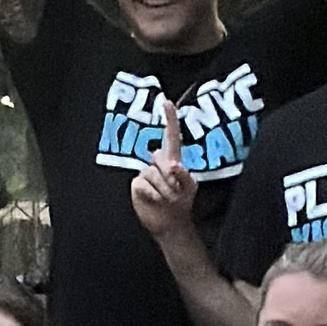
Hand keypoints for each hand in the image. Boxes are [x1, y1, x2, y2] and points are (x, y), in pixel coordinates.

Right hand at [128, 100, 199, 245]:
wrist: (169, 223)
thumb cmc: (182, 202)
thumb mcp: (190, 188)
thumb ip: (184, 175)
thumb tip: (172, 165)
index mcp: (172, 160)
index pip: (170, 136)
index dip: (169, 119)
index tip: (167, 102)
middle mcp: (157, 163)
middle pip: (161, 160)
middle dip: (170, 178)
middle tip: (175, 193)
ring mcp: (145, 173)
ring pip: (152, 174)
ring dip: (163, 190)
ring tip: (166, 198)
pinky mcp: (137, 185)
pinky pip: (143, 184)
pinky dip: (152, 194)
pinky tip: (155, 200)